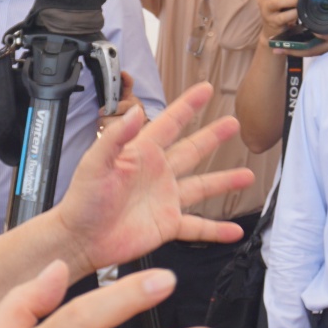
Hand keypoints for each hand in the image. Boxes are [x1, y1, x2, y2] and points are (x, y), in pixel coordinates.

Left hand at [53, 82, 250, 272]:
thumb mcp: (95, 163)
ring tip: (247, 175)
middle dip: (213, 137)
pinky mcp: (167, 224)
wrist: (80, 238)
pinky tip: (234, 231)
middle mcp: (157, 174)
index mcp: (141, 154)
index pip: (170, 123)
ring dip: (224, 181)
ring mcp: (165, 199)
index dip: (188, 105)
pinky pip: (197, 226)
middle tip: (233, 123)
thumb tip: (137, 112)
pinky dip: (216, 230)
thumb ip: (116, 136)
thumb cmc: (82, 201)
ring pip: (201, 187)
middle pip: (192, 150)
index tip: (205, 90)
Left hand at [258, 0, 327, 50]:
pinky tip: (288, 47)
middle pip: (308, 49)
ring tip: (277, 48)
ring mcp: (327, 49)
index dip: (305, 31)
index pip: (319, 33)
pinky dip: (299, 50)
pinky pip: (310, 51)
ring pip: (307, 52)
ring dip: (292, 51)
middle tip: (275, 45)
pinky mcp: (325, 49)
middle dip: (292, 48)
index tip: (294, 26)